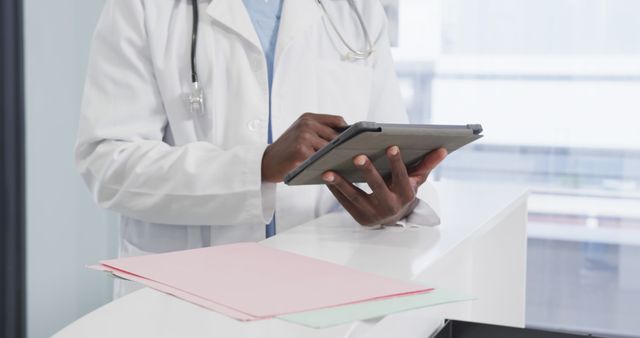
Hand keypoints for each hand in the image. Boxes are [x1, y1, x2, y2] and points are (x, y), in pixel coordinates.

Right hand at [262, 113, 346, 182]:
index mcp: (308, 118)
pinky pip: (321, 160)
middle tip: (351, 157)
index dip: (347, 132)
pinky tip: (328, 171)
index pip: (337, 120)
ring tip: (339, 165)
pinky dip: (326, 166)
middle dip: (343, 148)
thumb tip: (348, 138)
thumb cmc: (288, 150)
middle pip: (336, 136)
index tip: (354, 142)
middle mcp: (306, 124)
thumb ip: (320, 132)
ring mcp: (304, 137)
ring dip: (336, 158)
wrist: (266, 162)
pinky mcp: (301, 151)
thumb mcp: (302, 133)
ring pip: (330, 149)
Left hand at [322, 147, 446, 225]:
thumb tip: (442, 149)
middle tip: (357, 156)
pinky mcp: (359, 217)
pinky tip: (326, 176)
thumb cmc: (403, 192)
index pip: (401, 176)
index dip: (397, 162)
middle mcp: (390, 206)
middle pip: (377, 187)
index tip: (391, 146)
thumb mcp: (415, 181)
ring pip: (355, 196)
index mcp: (405, 194)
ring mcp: (373, 213)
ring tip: (328, 171)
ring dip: (341, 183)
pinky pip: (344, 202)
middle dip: (368, 172)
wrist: (393, 219)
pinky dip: (335, 190)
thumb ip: (426, 165)